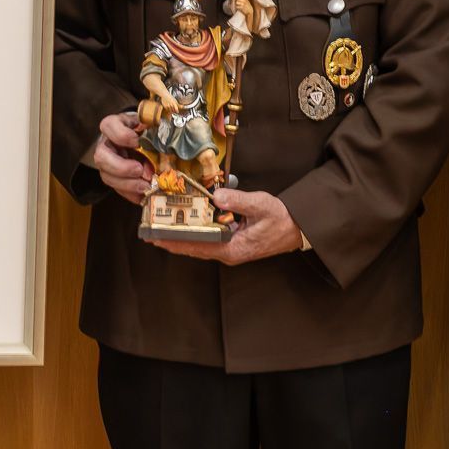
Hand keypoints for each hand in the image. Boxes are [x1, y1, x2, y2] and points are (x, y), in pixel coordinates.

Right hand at [92, 112, 155, 203]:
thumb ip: (154, 131)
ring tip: (145, 186)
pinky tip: (142, 197)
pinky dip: (130, 194)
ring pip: (106, 176)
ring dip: (126, 184)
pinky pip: (117, 188)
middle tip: (139, 170)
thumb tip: (164, 145)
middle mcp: (106, 144)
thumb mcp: (149, 124)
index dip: (121, 135)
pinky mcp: (114, 177)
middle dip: (120, 167)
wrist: (144, 136)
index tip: (136, 141)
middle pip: (101, 157)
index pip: (108, 126)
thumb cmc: (146, 128)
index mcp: (114, 125)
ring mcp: (107, 162)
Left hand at [156, 188, 301, 264]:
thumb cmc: (282, 219)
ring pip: (199, 245)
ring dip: (180, 237)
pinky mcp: (232, 243)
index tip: (157, 237)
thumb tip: (217, 196)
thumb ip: (238, 200)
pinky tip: (184, 226)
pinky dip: (194, 233)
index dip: (176, 241)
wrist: (297, 228)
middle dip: (172, 240)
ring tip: (160, 229)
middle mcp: (228, 252)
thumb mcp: (261, 205)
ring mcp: (230, 249)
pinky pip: (207, 240)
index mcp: (233, 248)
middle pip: (194, 248)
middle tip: (150, 231)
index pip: (198, 246)